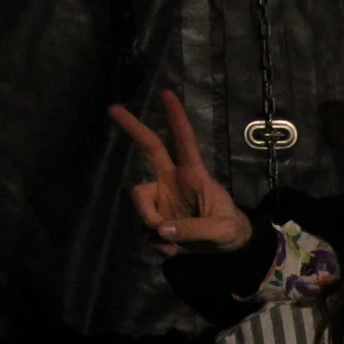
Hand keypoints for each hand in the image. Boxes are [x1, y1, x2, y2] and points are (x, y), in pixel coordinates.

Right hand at [108, 90, 252, 254]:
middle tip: (112, 107)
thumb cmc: (231, 230)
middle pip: (150, 148)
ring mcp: (161, 196)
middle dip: (132, 128)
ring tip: (173, 244)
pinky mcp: (155, 215)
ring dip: (150, 223)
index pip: (185, 142)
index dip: (177, 119)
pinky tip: (172, 249)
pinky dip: (156, 242)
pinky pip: (145, 226)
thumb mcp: (223, 231)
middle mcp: (173, 180)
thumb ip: (195, 229)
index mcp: (194, 175)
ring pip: (139, 199)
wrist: (228, 248)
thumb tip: (162, 229)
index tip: (167, 94)